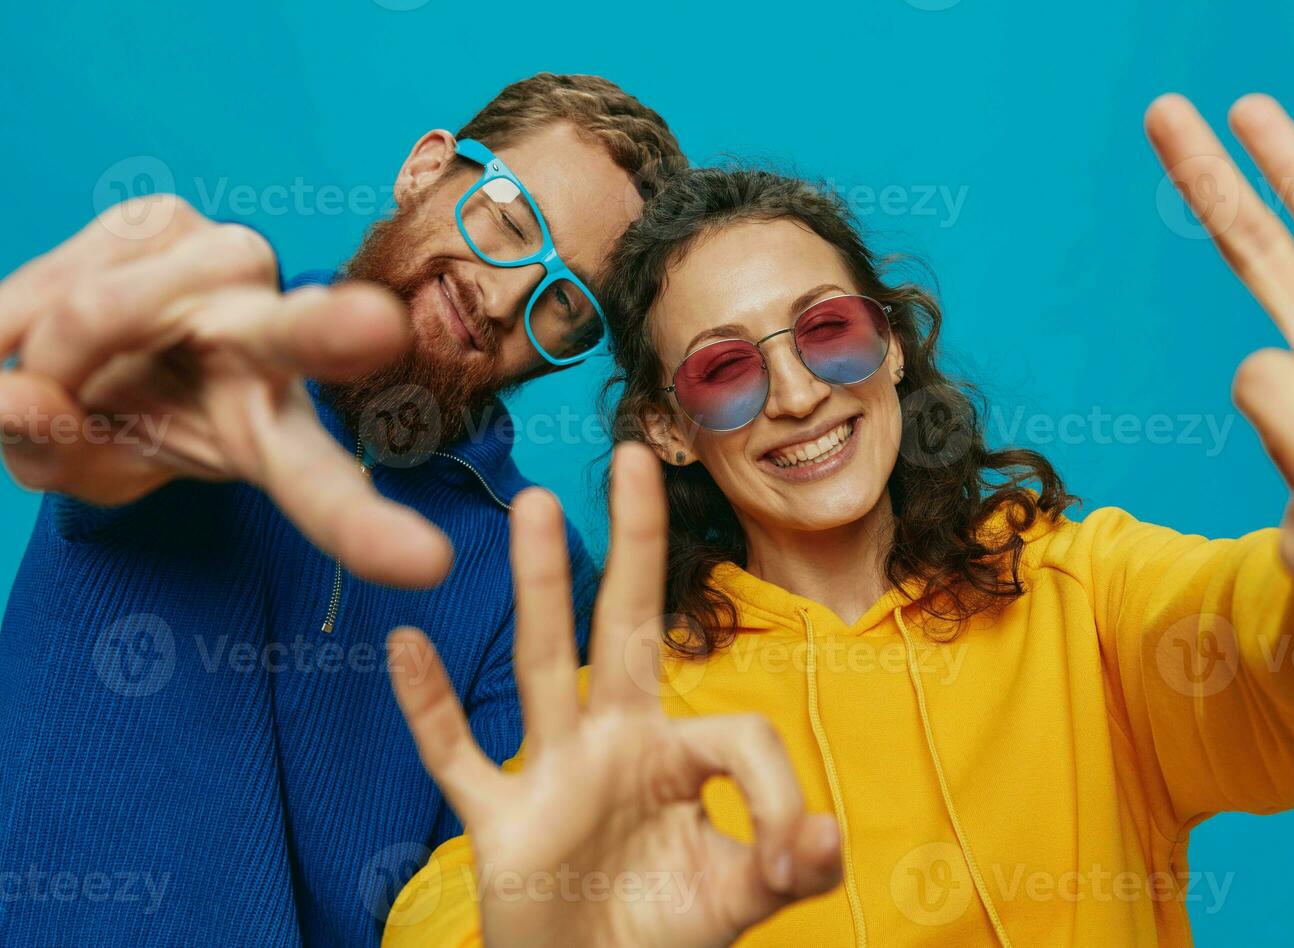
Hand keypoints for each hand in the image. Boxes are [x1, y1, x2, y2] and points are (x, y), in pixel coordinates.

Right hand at [0, 195, 450, 586]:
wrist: (87, 340)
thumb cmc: (112, 417)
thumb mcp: (86, 466)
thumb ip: (58, 452)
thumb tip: (21, 397)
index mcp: (274, 427)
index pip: (321, 487)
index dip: (363, 529)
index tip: (427, 566)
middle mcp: (269, 335)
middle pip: (299, 334)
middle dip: (332, 329)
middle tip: (376, 326)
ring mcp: (222, 265)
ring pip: (97, 315)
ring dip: (46, 358)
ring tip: (62, 373)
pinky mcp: (161, 217)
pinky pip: (51, 277)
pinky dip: (10, 321)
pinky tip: (40, 328)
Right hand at [388, 444, 841, 947]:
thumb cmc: (663, 936)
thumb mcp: (739, 901)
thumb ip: (789, 868)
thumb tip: (824, 838)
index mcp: (679, 756)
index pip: (738, 730)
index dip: (776, 789)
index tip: (793, 855)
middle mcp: (614, 744)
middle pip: (625, 627)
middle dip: (634, 546)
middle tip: (632, 457)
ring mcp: (552, 775)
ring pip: (542, 666)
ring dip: (542, 589)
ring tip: (538, 510)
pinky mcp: (500, 822)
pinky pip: (456, 757)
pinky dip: (429, 708)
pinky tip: (405, 644)